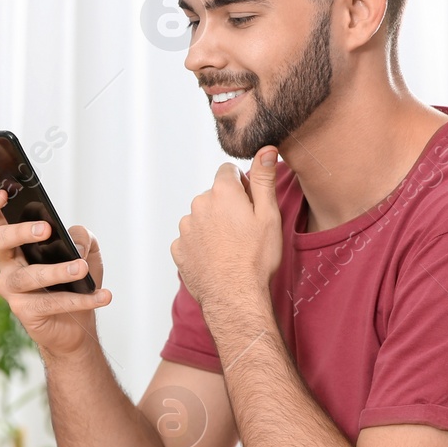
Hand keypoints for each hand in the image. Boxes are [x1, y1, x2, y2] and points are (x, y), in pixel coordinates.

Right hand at [0, 188, 111, 360]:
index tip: (4, 194)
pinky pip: (50, 303)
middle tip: (46, 229)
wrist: (77, 323)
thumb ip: (82, 237)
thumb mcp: (87, 250)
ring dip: (57, 271)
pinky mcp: (23, 311)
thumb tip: (74, 246)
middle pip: (0, 240)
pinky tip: (102, 296)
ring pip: (29, 275)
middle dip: (20, 232)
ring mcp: (11, 288)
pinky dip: (79, 300)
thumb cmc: (75, 279)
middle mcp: (6, 261)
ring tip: (81, 268)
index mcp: (15, 240)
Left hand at [173, 147, 283, 309]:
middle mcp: (198, 205)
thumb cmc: (255, 257)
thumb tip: (266, 149)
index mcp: (221, 192)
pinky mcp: (179, 249)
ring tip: (230, 248)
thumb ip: (264, 179)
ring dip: (212, 226)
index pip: (228, 171)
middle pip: (213, 195)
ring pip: (201, 218)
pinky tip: (216, 259)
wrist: (234, 296)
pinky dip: (201, 245)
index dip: (242, 185)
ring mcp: (185, 228)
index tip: (250, 205)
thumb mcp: (268, 215)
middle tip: (243, 231)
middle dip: (226, 206)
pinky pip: (190, 239)